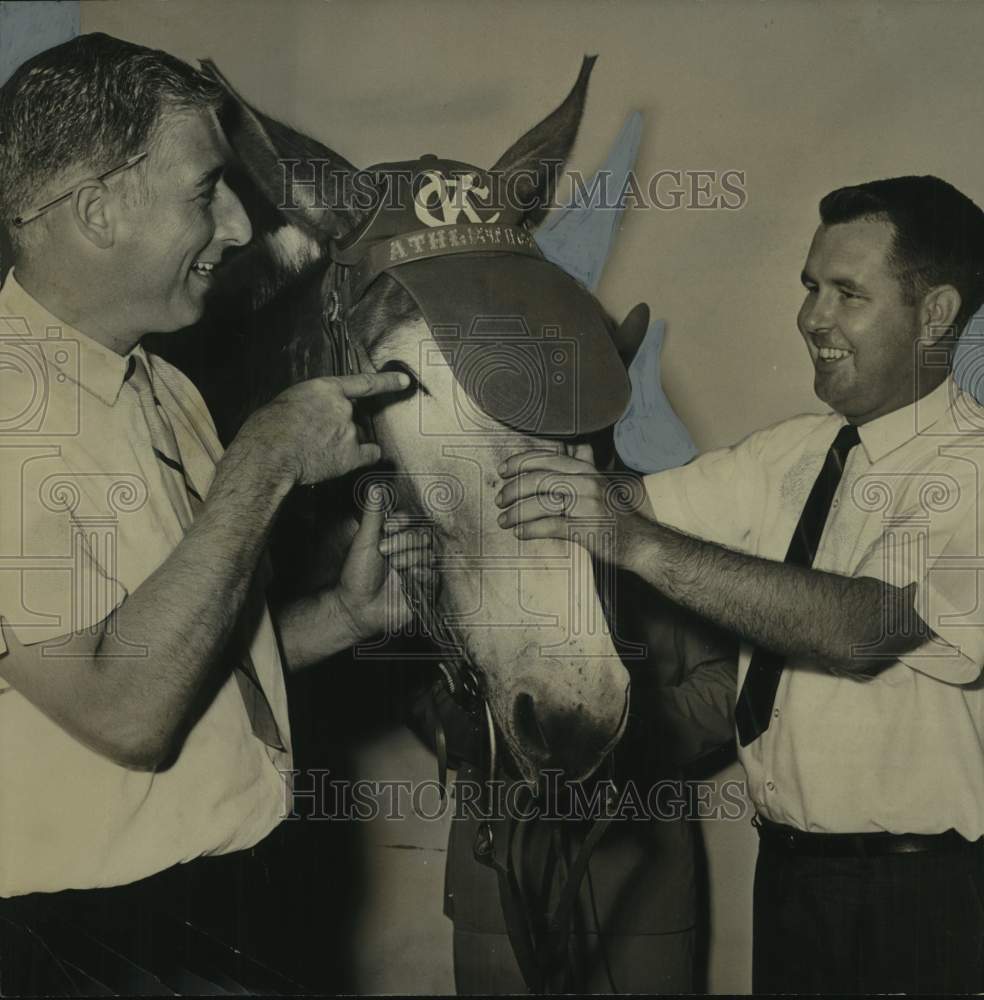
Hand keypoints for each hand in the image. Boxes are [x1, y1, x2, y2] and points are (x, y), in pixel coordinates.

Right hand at [243, 372, 409, 485]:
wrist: (270, 452)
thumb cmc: (269, 429)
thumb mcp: (290, 401)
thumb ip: (312, 403)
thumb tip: (316, 414)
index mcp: (325, 389)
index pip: (364, 383)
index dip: (387, 381)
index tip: (404, 380)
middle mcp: (343, 408)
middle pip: (353, 415)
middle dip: (339, 425)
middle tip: (314, 437)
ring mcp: (350, 431)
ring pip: (355, 436)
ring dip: (342, 442)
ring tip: (315, 450)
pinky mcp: (351, 455)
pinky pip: (368, 455)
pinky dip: (362, 457)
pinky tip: (345, 460)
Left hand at [335, 507, 432, 641]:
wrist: (357, 607)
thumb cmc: (358, 574)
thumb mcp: (365, 540)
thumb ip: (374, 514)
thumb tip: (375, 487)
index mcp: (396, 539)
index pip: (411, 521)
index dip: (402, 522)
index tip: (387, 528)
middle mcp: (410, 552)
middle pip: (423, 535)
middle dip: (404, 541)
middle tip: (385, 551)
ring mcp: (419, 570)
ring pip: (430, 554)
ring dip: (410, 558)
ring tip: (394, 568)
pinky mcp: (425, 589)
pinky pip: (435, 575)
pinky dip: (421, 574)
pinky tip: (408, 578)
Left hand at [495, 444, 652, 566]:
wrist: (639, 543)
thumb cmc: (614, 514)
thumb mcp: (600, 482)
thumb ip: (583, 463)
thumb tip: (573, 443)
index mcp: (585, 470)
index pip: (547, 458)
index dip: (520, 462)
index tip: (503, 470)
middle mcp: (586, 483)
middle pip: (538, 480)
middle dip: (513, 489)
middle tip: (499, 499)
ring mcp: (586, 506)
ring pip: (540, 504)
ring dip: (515, 513)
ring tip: (504, 520)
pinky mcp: (585, 529)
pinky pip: (549, 526)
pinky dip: (529, 530)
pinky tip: (519, 533)